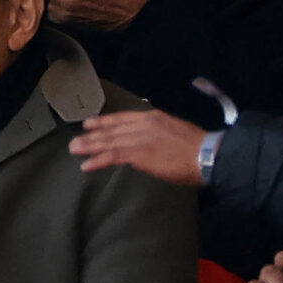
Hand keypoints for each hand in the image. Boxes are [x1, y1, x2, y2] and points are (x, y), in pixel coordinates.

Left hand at [71, 109, 206, 185]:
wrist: (207, 155)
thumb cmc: (198, 149)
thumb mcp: (176, 132)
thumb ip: (159, 136)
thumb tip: (149, 146)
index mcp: (154, 117)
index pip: (123, 118)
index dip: (105, 122)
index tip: (90, 124)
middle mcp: (144, 124)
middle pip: (112, 129)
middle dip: (92, 135)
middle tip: (75, 141)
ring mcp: (141, 138)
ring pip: (109, 141)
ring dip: (90, 147)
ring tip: (75, 151)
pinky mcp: (140, 153)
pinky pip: (113, 156)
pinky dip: (98, 160)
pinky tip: (86, 165)